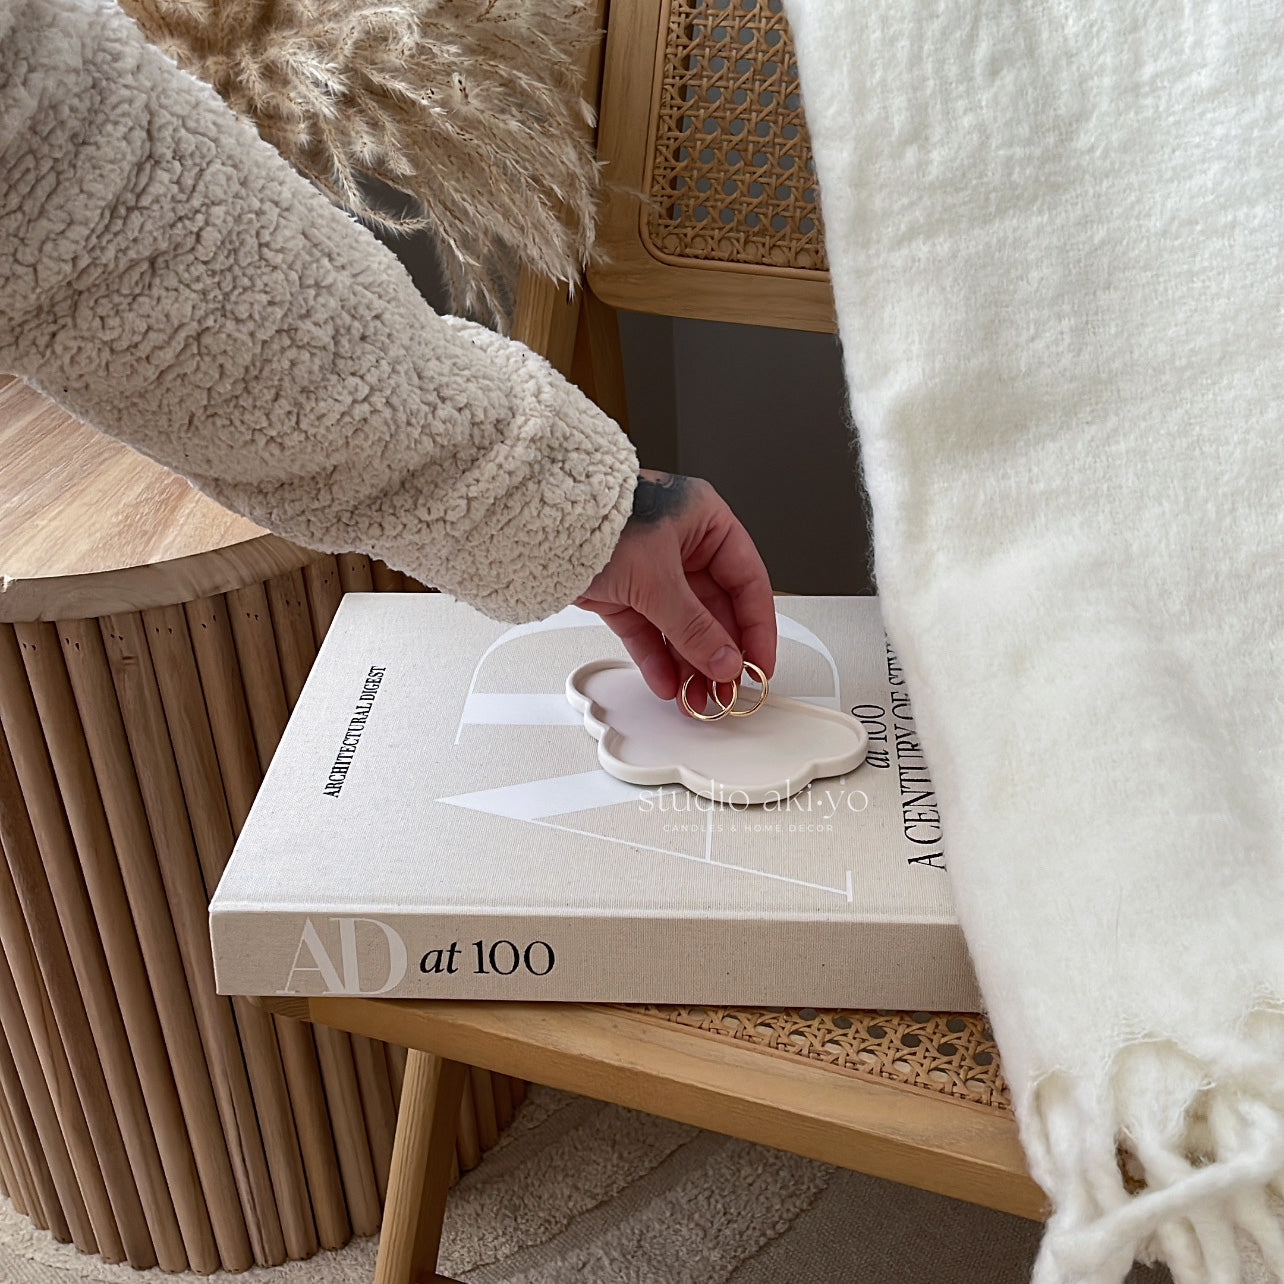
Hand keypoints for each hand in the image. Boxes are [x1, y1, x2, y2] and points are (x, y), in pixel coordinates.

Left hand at [575, 470, 776, 707]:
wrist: (535, 522)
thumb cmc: (595, 519)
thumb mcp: (656, 579)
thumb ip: (694, 627)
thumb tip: (725, 661)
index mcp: (704, 521)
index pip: (747, 580)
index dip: (757, 628)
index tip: (760, 664)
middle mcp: (682, 543)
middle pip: (714, 609)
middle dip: (718, 655)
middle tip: (726, 691)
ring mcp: (651, 568)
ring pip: (681, 625)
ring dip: (690, 664)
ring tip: (696, 698)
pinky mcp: (622, 591)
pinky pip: (648, 630)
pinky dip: (657, 657)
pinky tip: (668, 683)